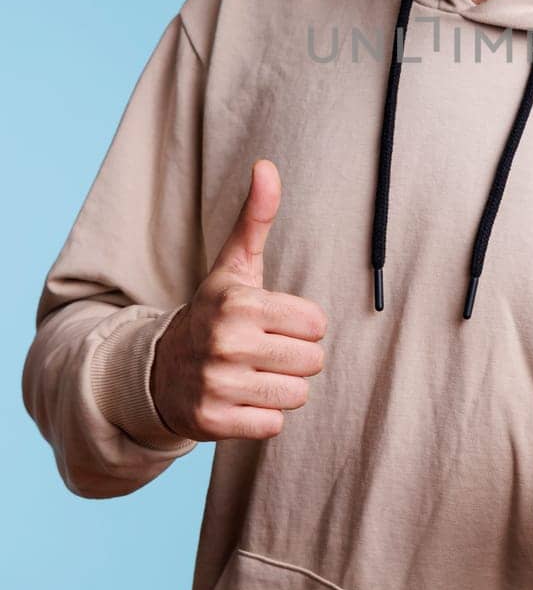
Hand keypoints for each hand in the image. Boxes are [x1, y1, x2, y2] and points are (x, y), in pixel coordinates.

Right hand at [150, 159, 328, 441]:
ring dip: (281, 388)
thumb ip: (256, 218)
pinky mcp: (213, 422)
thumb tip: (266, 165)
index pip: (316, 323)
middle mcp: (227, 343)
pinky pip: (273, 425)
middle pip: (312, 361)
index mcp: (239, 303)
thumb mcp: (234, 266)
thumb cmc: (214, 313)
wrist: (159, 369)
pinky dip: (262, 417)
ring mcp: (218, 385)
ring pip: (298, 395)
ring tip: (252, 375)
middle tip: (262, 351)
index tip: (271, 323)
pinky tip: (240, 400)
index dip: (301, 325)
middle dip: (294, 358)